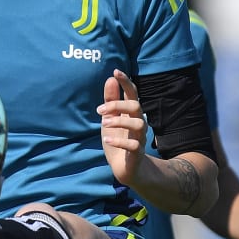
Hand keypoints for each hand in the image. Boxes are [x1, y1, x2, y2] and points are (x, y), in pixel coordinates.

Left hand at [98, 69, 148, 184]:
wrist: (125, 168)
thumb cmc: (118, 139)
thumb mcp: (110, 119)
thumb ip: (111, 100)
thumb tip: (110, 79)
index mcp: (131, 113)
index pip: (132, 93)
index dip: (126, 82)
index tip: (116, 71)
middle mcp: (138, 122)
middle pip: (136, 106)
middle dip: (118, 104)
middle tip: (99, 110)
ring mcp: (139, 137)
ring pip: (139, 123)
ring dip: (119, 121)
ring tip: (103, 123)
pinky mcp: (138, 153)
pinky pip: (134, 145)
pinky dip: (119, 141)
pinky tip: (107, 139)